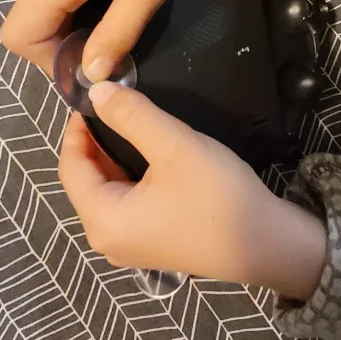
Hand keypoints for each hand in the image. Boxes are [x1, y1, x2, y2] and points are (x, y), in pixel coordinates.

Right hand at [0, 0, 233, 79]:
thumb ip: (117, 35)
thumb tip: (93, 76)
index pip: (20, 36)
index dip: (49, 61)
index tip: (94, 63)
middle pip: (31, 21)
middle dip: (68, 42)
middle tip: (118, 41)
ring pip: (45, 2)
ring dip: (77, 19)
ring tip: (123, 7)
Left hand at [59, 81, 325, 297]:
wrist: (270, 246)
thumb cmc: (219, 197)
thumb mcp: (174, 146)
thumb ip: (131, 116)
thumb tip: (96, 91)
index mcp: (102, 220)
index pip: (70, 167)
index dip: (77, 129)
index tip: (95, 98)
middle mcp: (107, 240)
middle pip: (86, 182)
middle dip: (96, 142)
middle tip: (116, 105)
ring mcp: (130, 248)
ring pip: (107, 192)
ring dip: (114, 158)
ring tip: (133, 124)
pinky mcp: (152, 247)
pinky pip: (126, 206)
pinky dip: (130, 177)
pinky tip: (150, 157)